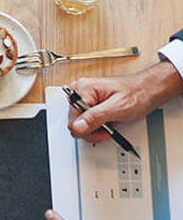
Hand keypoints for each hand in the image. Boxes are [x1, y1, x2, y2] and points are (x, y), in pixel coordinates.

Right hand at [67, 61, 182, 142]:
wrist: (147, 91)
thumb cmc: (137, 95)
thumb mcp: (119, 108)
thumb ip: (96, 117)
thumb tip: (77, 127)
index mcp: (83, 88)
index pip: (73, 119)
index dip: (89, 129)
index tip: (105, 129)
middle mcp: (79, 91)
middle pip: (74, 123)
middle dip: (92, 130)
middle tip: (108, 127)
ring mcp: (83, 98)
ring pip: (79, 124)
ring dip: (94, 129)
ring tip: (109, 123)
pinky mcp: (87, 104)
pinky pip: (84, 121)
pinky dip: (95, 126)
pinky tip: (105, 122)